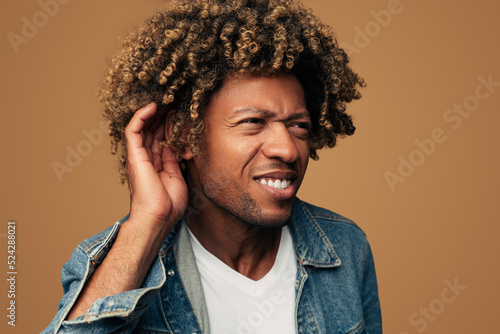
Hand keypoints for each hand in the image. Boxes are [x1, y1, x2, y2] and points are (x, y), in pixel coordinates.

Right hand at [124, 103, 187, 232]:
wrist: (159, 216)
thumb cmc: (168, 204)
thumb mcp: (176, 177)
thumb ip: (172, 160)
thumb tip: (173, 145)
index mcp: (155, 164)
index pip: (159, 138)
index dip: (167, 124)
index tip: (178, 112)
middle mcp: (145, 158)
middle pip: (151, 130)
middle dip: (161, 115)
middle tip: (173, 101)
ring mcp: (138, 156)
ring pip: (142, 127)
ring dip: (153, 112)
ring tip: (165, 99)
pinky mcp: (134, 155)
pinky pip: (133, 130)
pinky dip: (141, 116)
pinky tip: (152, 106)